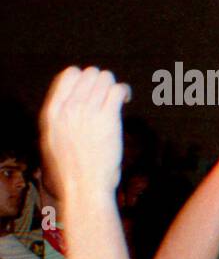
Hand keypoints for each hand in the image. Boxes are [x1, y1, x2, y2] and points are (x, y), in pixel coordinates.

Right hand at [39, 66, 128, 198]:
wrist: (83, 185)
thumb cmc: (72, 170)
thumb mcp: (53, 140)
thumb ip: (60, 120)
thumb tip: (71, 106)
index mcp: (52, 112)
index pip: (69, 75)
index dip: (85, 78)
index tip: (93, 90)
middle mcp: (68, 107)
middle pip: (89, 73)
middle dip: (102, 81)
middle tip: (108, 97)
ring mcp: (87, 111)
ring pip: (105, 78)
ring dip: (114, 86)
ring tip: (118, 99)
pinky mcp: (107, 118)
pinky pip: (117, 90)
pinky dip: (124, 91)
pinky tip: (126, 100)